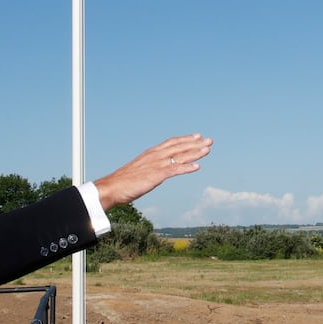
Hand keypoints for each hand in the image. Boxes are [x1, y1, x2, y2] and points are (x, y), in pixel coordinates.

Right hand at [94, 134, 212, 209]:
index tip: (197, 136)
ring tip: (208, 150)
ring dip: (195, 153)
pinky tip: (197, 167)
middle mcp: (155, 155)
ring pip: (179, 156)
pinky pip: (175, 169)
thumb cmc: (124, 181)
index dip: (185, 139)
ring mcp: (156, 164)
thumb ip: (150, 167)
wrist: (113, 187)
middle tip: (210, 140)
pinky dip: (187, 168)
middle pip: (179, 146)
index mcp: (151, 153)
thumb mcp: (139, 169)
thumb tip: (156, 171)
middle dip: (196, 144)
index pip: (171, 142)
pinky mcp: (156, 175)